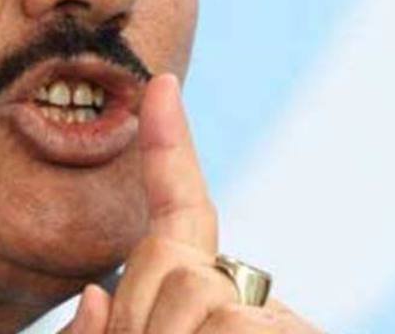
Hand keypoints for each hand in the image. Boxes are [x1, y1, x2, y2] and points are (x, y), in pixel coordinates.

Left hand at [61, 75, 320, 332]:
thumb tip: (96, 295)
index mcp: (192, 306)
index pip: (179, 216)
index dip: (166, 148)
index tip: (161, 86)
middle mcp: (239, 302)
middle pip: (171, 259)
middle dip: (140, 310)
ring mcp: (273, 318)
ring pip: (193, 288)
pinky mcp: (298, 333)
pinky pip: (231, 322)